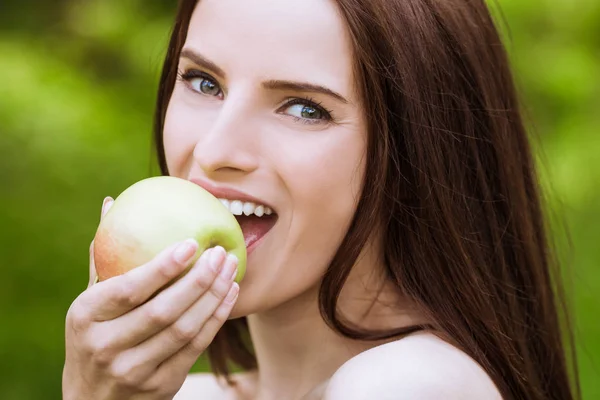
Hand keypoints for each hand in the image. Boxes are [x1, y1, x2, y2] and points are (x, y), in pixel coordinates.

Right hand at [62, 197, 239, 399]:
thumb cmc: (94, 336)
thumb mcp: (89, 302)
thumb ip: (103, 257)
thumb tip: (110, 203)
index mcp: (85, 317)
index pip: (129, 289)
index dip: (164, 267)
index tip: (192, 243)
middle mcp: (106, 346)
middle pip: (163, 310)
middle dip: (199, 279)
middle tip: (221, 253)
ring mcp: (133, 369)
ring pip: (184, 329)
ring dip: (214, 296)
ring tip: (231, 268)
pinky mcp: (160, 385)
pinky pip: (196, 346)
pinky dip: (217, 317)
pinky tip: (230, 293)